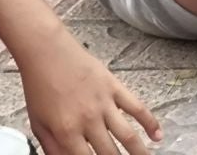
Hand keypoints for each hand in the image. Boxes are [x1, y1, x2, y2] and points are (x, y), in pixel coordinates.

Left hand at [19, 39, 161, 154]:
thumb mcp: (39, 125)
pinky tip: (158, 136)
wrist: (48, 53)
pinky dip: (150, 123)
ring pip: (128, 136)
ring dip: (139, 152)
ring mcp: (104, 104)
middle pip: (110, 153)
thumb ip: (52, 150)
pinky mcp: (115, 88)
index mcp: (67, 133)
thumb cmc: (40, 88)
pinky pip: (137, 108)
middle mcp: (89, 121)